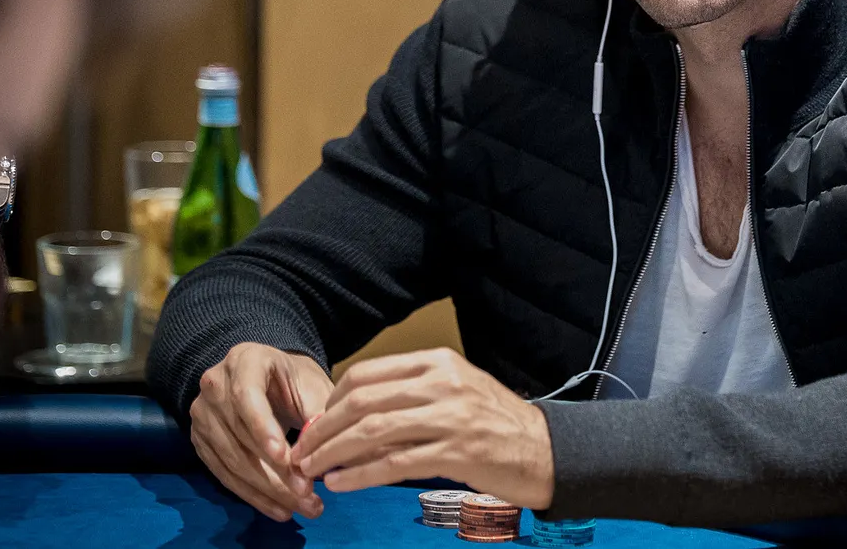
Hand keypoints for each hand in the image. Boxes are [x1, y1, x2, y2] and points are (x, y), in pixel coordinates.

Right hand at [189, 342, 334, 522]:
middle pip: (240, 435)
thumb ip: (317, 411)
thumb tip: (324, 450)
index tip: (284, 457)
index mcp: (244, 360)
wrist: (267, 378)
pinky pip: (224, 474)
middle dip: (276, 472)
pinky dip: (253, 495)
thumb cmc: (293, 379)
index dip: (263, 428)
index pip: (247, 395)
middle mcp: (215, 385)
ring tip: (300, 506)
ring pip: (232, 460)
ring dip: (268, 490)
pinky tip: (279, 508)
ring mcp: (203, 415)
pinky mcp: (201, 441)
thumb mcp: (311, 384)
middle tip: (307, 496)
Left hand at [291, 347, 553, 508]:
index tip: (315, 424)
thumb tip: (354, 414)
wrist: (545, 450)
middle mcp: (442, 383)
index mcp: (438, 362)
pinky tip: (341, 484)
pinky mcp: (456, 453)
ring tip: (312, 470)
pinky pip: (394, 463)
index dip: (332, 400)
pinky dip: (360, 475)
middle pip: (363, 402)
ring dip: (333, 453)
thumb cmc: (495, 423)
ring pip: (373, 431)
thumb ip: (411, 394)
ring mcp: (450, 417)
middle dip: (323, 429)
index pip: (368, 374)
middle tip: (301, 451)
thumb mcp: (456, 391)